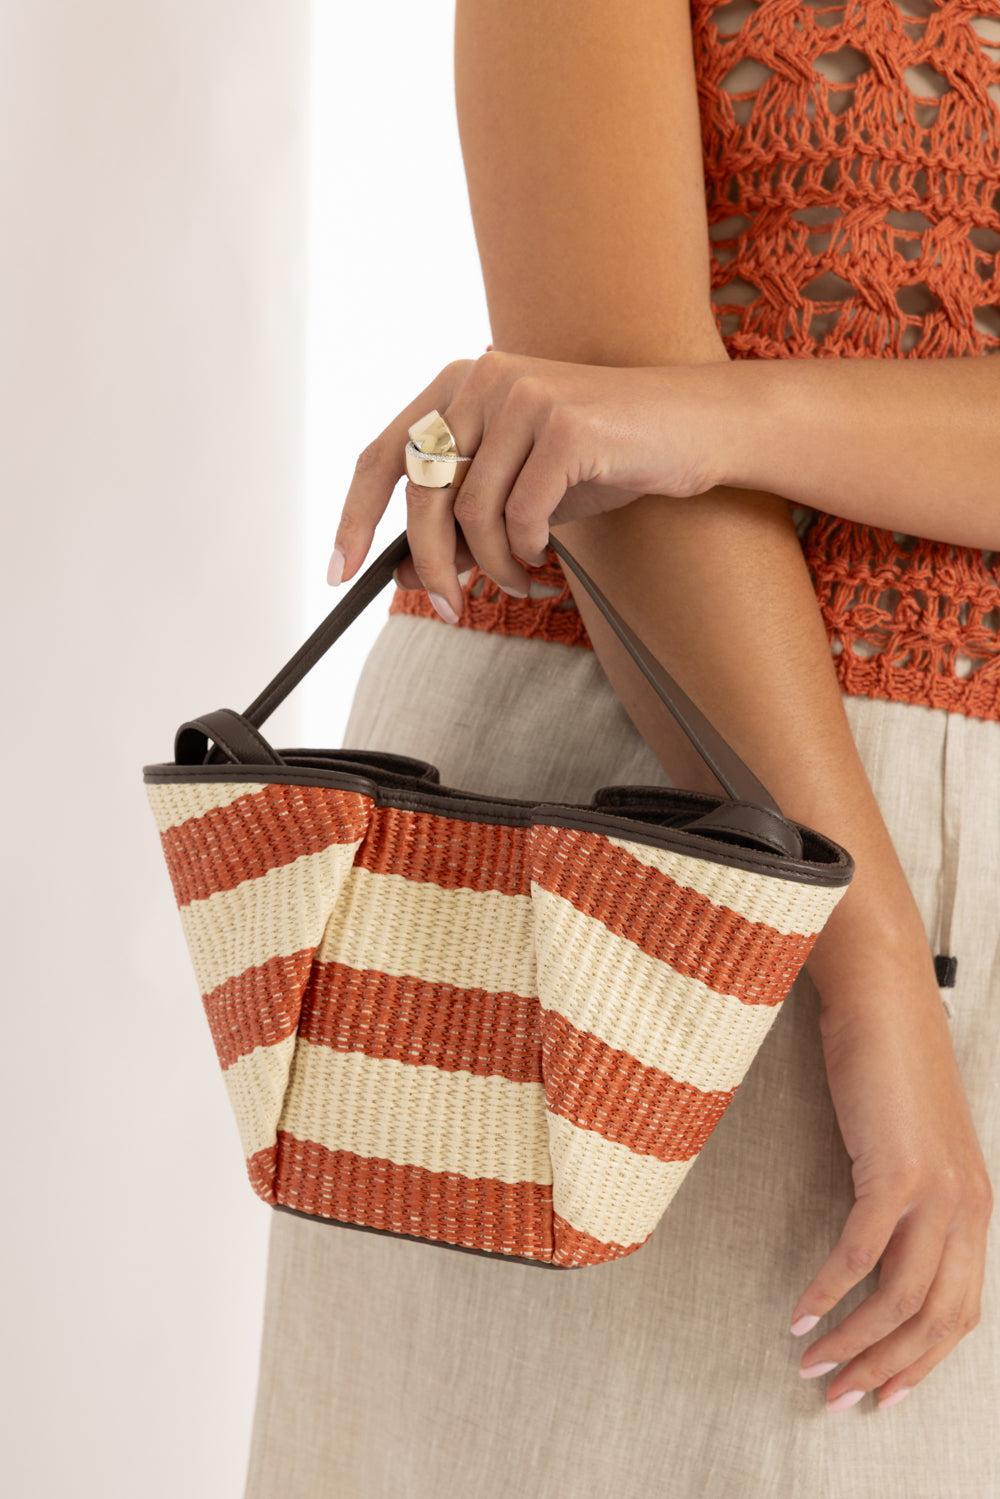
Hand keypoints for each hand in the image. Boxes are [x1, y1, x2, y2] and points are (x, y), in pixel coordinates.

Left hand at [328, 349, 724, 617]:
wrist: (692, 429)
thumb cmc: (601, 460)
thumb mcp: (518, 494)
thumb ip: (461, 523)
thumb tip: (402, 572)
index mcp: (459, 384)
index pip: (382, 455)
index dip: (353, 517)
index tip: (340, 571)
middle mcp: (482, 378)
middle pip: (421, 493)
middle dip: (431, 566)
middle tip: (450, 610)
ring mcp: (523, 395)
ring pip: (469, 511)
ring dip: (492, 566)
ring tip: (519, 582)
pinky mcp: (564, 423)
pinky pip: (520, 514)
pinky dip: (527, 552)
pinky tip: (547, 558)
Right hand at [790, 927, 992, 1410]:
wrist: (884, 997)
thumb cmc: (889, 1060)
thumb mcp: (914, 1139)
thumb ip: (912, 1193)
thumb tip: (880, 1243)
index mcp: (975, 1205)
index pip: (960, 1311)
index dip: (921, 1362)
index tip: (882, 1393)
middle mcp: (967, 1206)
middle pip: (934, 1319)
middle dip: (885, 1369)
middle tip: (839, 1399)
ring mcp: (936, 1190)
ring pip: (900, 1297)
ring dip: (853, 1340)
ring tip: (810, 1364)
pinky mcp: (896, 1171)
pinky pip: (861, 1252)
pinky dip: (829, 1288)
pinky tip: (801, 1309)